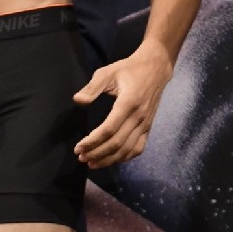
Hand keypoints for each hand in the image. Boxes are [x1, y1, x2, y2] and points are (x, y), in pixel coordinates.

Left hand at [72, 48, 172, 168]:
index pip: (108, 130)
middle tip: (81, 157)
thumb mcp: (107, 72)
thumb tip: (77, 101)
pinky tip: (111, 160)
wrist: (155, 69)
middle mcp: (138, 117)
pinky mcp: (148, 127)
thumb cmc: (128, 69)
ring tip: (92, 163)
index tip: (78, 147)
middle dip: (97, 153)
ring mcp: (145, 124)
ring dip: (109, 159)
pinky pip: (138, 148)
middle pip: (117, 143)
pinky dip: (125, 157)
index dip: (92, 141)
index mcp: (128, 103)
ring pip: (127, 150)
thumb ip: (92, 87)